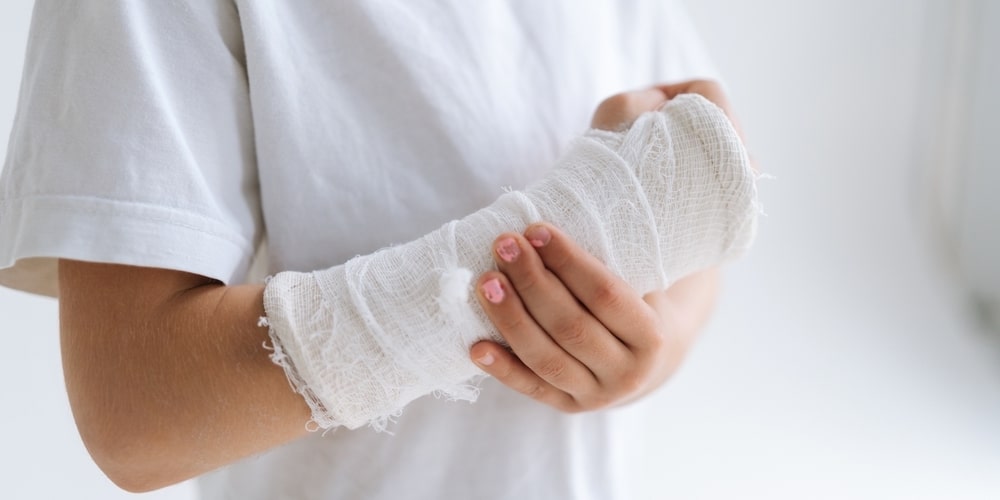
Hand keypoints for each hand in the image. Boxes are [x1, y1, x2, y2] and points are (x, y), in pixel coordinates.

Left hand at [471, 223, 716, 410]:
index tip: (536, 227)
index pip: (606, 295)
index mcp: (656, 336)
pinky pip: (531, 388)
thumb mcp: (658, 264)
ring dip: (509, 317)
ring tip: (484, 280)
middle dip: (532, 282)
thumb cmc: (649, 292)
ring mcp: (596, 395)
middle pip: (570, 325)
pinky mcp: (568, 405)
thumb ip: (645, 223)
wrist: (655, 356)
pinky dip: (501, 368)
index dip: (568, 260)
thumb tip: (645, 122)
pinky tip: (475, 345)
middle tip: (503, 244)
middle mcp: (630, 374)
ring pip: (545, 357)